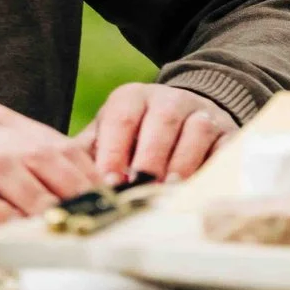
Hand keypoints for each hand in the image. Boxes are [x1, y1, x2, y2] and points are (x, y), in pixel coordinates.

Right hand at [0, 103, 100, 226]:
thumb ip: (15, 164)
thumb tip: (71, 190)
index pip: (52, 142)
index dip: (85, 170)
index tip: (111, 196)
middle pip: (36, 152)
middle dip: (71, 183)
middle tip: (95, 211)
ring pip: (3, 167)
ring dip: (36, 196)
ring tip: (60, 221)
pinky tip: (7, 226)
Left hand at [76, 83, 238, 184]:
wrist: (184, 116)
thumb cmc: (133, 138)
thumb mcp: (106, 137)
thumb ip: (86, 156)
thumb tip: (62, 184)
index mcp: (133, 99)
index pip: (121, 118)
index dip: (113, 150)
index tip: (107, 181)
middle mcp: (169, 100)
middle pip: (162, 122)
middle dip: (150, 157)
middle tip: (138, 188)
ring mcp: (201, 114)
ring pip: (197, 130)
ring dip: (182, 163)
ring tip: (167, 191)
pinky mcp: (227, 132)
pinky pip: (225, 147)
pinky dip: (213, 167)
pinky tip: (197, 189)